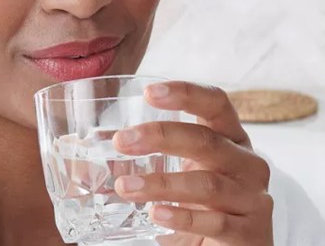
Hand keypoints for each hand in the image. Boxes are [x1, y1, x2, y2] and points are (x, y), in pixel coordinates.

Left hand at [111, 80, 272, 244]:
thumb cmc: (203, 203)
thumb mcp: (183, 172)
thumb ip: (147, 155)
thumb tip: (72, 145)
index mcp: (231, 138)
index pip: (216, 103)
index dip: (186, 93)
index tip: (148, 93)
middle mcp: (247, 163)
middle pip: (206, 140)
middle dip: (161, 137)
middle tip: (121, 142)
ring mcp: (253, 199)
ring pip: (207, 184)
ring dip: (162, 184)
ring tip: (126, 188)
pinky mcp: (250, 234)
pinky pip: (215, 222)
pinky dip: (183, 218)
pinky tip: (157, 215)